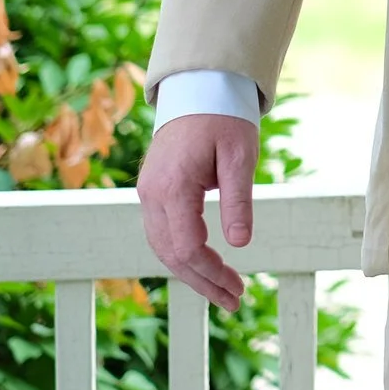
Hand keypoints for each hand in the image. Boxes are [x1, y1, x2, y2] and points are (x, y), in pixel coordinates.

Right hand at [137, 113, 260, 311]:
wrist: (198, 89)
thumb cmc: (223, 118)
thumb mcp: (240, 157)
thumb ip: (238, 200)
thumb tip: (240, 243)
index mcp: (172, 187)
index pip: (187, 247)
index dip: (211, 273)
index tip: (238, 288)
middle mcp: (151, 195)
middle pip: (171, 254)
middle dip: (203, 282)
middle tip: (234, 301)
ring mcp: (148, 194)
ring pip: (163, 248)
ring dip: (191, 273)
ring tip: (222, 292)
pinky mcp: (153, 192)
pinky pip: (162, 234)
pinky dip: (181, 254)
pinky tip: (203, 267)